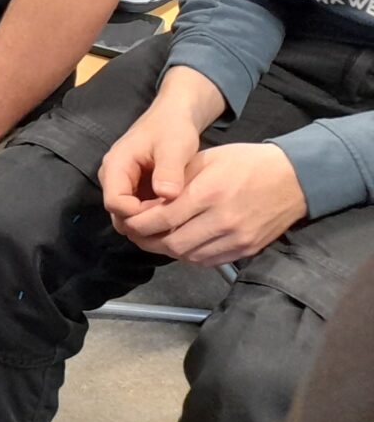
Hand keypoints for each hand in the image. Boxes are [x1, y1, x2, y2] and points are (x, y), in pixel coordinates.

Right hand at [99, 73, 223, 229]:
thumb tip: (166, 195)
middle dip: (144, 223)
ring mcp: (123, 185)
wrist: (174, 115)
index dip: (139, 214)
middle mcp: (113, 178)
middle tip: (174, 220)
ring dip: (150, 222)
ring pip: (128, 216)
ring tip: (176, 218)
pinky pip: (138, 211)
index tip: (167, 211)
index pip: (115, 203)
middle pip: (118, 214)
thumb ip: (169, 170)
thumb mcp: (174, 146)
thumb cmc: (172, 127)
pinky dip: (154, 217)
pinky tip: (175, 214)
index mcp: (115, 166)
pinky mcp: (134, 189)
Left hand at [117, 143, 307, 266]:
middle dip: (148, 241)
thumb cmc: (246, 163)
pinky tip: (181, 245)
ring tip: (155, 239)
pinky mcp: (248, 249)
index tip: (127, 222)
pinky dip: (190, 256)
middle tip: (135, 234)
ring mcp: (237, 238)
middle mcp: (221, 220)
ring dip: (168, 251)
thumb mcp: (206, 160)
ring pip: (190, 256)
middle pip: (173, 243)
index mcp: (207, 193)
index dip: (139, 224)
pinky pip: (210, 261)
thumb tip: (150, 200)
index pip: (162, 218)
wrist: (294, 178)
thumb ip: (177, 181)